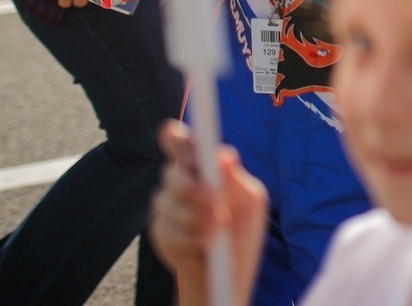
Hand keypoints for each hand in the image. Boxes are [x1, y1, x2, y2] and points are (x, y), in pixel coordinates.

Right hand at [150, 121, 266, 305]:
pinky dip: (190, 238)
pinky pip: (167, 230)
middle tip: (217, 203)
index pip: (181, 143)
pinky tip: (205, 244)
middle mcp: (181, 183)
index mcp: (203, 169)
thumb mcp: (250, 203)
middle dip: (194, 188)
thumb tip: (224, 154)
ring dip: (197, 217)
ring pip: (169, 202)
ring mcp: (167, 207)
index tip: (179, 139)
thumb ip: (236, 179)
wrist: (228, 274)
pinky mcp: (160, 232)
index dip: (176, 138)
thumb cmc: (242, 231)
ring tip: (218, 230)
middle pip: (173, 172)